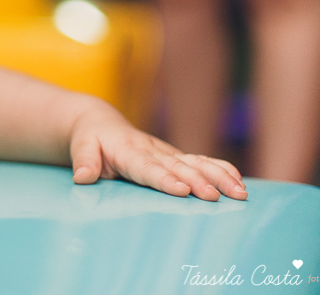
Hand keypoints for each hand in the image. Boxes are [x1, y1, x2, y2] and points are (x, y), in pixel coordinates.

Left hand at [69, 101, 246, 200]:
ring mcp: (166, 153)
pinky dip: (221, 170)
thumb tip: (82, 178)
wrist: (100, 122)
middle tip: (215, 196)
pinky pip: (201, 161)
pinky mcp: (175, 156)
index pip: (147, 168)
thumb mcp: (80, 146)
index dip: (164, 179)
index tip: (182, 190)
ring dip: (218, 177)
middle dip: (198, 181)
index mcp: (127, 151)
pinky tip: (240, 182)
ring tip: (239, 193)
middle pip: (178, 167)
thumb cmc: (90, 139)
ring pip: (196, 164)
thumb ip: (83, 160)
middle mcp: (151, 150)